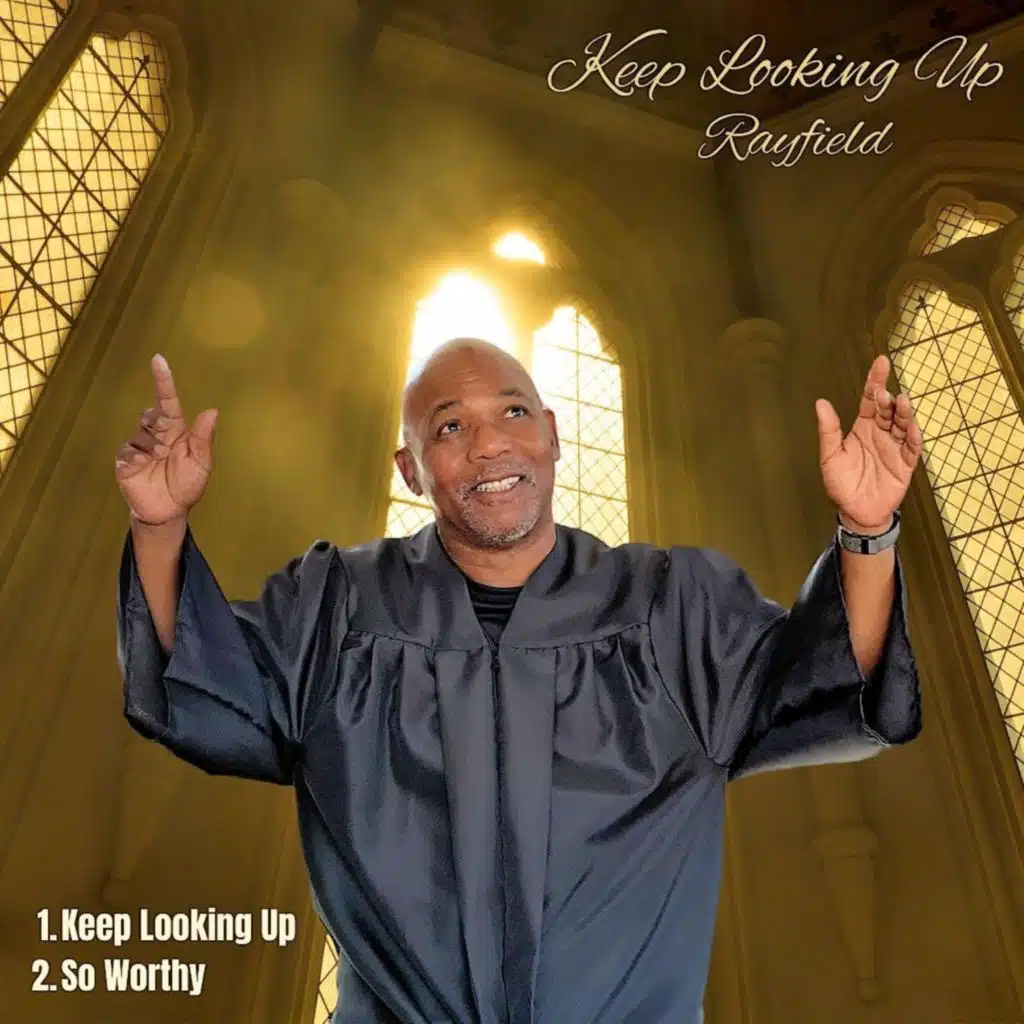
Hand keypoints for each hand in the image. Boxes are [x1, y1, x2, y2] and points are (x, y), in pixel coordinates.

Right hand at [115, 355, 217, 526]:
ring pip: (141, 432)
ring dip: (152, 445)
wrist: (169, 511)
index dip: (163, 380)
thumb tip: (212, 410)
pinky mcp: (125, 460)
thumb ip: (204, 438)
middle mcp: (156, 435)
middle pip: (152, 414)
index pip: (168, 401)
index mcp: (176, 431)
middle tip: (168, 441)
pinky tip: (143, 466)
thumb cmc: (187, 484)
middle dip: (160, 423)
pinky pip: (127, 450)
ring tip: (161, 459)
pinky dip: (137, 456)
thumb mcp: (201, 462)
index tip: (158, 359)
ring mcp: (138, 446)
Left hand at [815, 355, 921, 532]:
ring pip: (903, 424)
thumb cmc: (842, 483)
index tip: (880, 362)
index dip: (875, 381)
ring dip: (903, 413)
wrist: (856, 511)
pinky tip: (913, 426)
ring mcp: (894, 447)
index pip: (870, 400)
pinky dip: (914, 437)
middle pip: (888, 410)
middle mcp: (881, 433)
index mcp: (863, 428)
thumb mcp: (830, 456)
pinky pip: (912, 448)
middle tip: (884, 393)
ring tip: (901, 402)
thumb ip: (828, 430)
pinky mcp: (905, 464)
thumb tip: (820, 403)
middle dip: (888, 399)